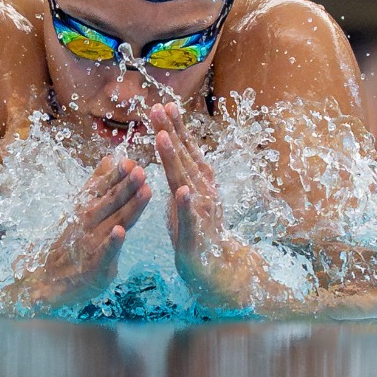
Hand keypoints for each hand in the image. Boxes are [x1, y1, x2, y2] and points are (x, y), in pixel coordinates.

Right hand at [11, 154, 150, 310]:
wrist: (46, 281)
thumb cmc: (70, 243)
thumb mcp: (82, 211)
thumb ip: (97, 186)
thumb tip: (108, 159)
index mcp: (88, 208)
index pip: (104, 189)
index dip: (116, 175)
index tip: (130, 160)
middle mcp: (88, 222)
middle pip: (110, 202)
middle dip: (126, 186)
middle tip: (140, 170)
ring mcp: (90, 243)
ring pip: (113, 221)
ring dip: (128, 206)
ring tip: (143, 190)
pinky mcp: (94, 265)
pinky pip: (104, 252)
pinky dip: (111, 242)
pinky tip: (120, 231)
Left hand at [152, 102, 266, 308]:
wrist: (218, 270)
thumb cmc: (199, 234)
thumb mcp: (186, 200)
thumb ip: (181, 176)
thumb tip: (172, 150)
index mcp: (199, 184)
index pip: (186, 151)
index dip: (177, 128)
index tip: (165, 105)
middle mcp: (203, 192)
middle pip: (185, 158)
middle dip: (172, 132)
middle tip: (158, 108)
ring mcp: (201, 213)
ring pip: (186, 181)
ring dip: (175, 159)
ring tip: (163, 137)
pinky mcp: (195, 236)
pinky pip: (190, 218)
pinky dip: (187, 204)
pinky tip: (183, 191)